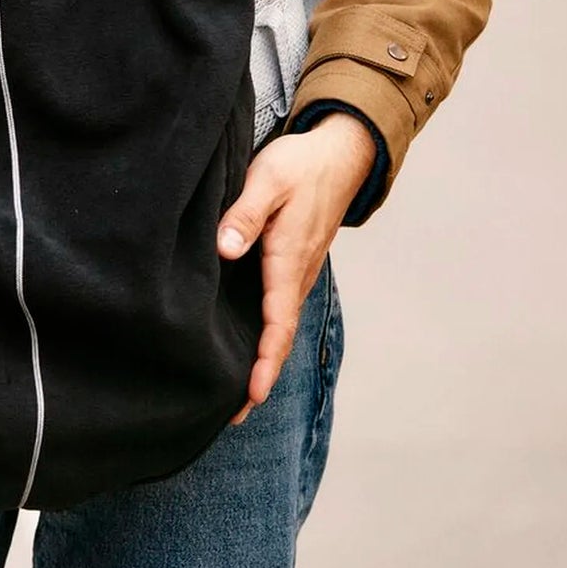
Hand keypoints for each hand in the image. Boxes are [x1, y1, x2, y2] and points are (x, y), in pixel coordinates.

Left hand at [216, 113, 372, 422]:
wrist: (341, 151)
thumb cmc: (302, 164)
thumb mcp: (268, 178)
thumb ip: (245, 213)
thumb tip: (225, 249)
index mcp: (289, 258)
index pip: (278, 321)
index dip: (265, 360)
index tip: (251, 395)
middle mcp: (298, 272)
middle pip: (280, 334)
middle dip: (260, 374)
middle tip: (233, 416)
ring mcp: (299, 269)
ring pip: (281, 323)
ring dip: (263, 357)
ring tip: (236, 392)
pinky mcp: (295, 261)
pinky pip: (280, 307)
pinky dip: (268, 333)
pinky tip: (247, 341)